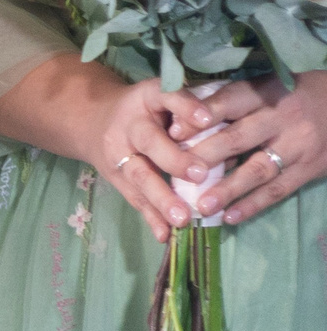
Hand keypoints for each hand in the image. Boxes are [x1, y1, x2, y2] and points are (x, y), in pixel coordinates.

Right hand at [85, 78, 225, 243]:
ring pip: (140, 175)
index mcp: (147, 97)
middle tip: (198, 174)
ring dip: (161, 197)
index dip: (186, 107)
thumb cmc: (148, 110)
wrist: (93, 120)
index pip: (167, 97)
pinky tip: (165, 234)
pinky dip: (151, 217)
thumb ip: (194, 111)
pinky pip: (134, 198)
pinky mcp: (115, 177)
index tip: (208, 119)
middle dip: (173, 159)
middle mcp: (130, 123)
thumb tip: (237, 133)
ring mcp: (120, 151)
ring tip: (182, 218)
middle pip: (149, 140)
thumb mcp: (164, 98)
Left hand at [176, 72, 326, 225]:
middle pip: (239, 137)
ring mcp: (297, 147)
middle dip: (207, 155)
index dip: (201, 116)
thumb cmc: (291, 93)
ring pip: (258, 170)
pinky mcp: (310, 170)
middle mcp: (281, 119)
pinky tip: (231, 217)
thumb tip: (182, 117)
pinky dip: (254, 205)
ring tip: (202, 205)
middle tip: (178, 171)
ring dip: (228, 189)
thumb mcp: (264, 84)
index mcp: (265, 93)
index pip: (230, 101)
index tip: (172, 131)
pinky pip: (279, 190)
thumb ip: (229, 98)